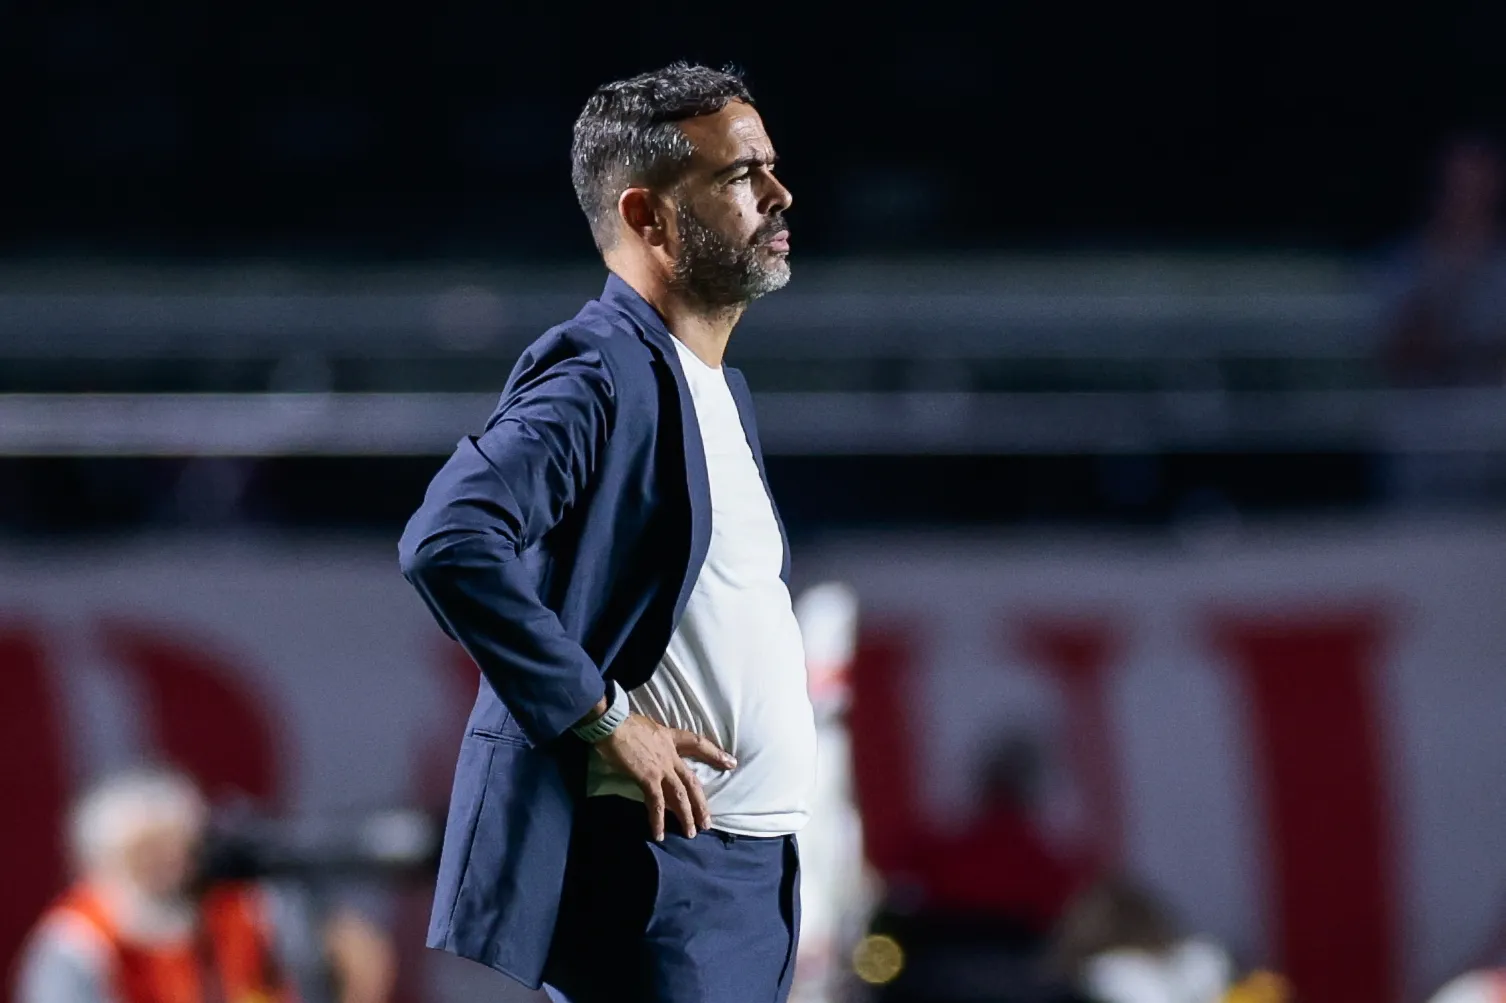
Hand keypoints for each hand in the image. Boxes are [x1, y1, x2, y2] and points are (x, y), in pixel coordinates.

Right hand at [595, 714, 735, 840]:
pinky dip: (658, 820)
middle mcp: (670, 754)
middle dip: (701, 803)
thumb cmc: (622, 722)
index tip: (731, 763)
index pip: (698, 744)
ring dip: (686, 816)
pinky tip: (659, 834)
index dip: (715, 754)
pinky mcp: (647, 778)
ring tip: (690, 833)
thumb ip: (653, 742)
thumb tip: (649, 751)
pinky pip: (656, 803)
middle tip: (707, 823)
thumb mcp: (646, 728)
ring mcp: (661, 767)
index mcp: (670, 738)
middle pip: (692, 781)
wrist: (611, 722)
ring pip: (680, 795)